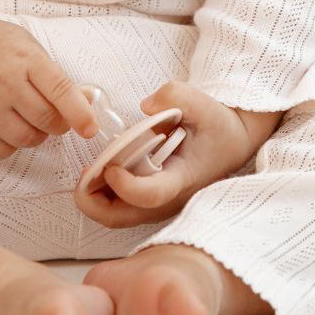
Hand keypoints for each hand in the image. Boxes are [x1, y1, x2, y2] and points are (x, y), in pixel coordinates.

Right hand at [0, 13, 99, 159]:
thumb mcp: (26, 45)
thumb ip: (54, 74)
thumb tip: (85, 101)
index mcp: (25, 59)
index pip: (60, 91)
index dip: (79, 113)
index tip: (90, 129)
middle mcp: (6, 84)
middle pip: (48, 120)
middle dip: (59, 123)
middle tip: (53, 114)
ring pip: (28, 139)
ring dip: (37, 135)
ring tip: (27, 117)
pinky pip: (2, 151)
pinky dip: (11, 145)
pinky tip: (7, 127)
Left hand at [72, 80, 257, 229]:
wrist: (232, 143)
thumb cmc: (217, 127)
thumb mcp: (203, 103)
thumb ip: (176, 96)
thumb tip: (146, 106)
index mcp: (183, 178)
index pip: (151, 194)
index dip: (127, 186)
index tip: (112, 168)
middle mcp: (169, 199)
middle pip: (122, 217)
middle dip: (93, 202)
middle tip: (83, 174)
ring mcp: (159, 205)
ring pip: (116, 216)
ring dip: (94, 198)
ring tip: (88, 170)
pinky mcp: (151, 203)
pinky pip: (120, 208)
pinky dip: (102, 194)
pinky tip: (100, 170)